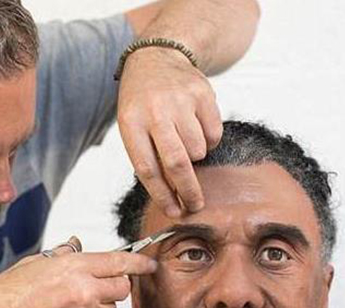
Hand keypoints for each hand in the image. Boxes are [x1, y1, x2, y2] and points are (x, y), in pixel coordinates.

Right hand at [0, 237, 156, 307]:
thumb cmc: (8, 295)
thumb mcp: (35, 263)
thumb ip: (63, 255)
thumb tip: (78, 246)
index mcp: (74, 268)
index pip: (119, 261)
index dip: (139, 262)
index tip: (150, 264)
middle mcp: (85, 293)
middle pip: (122, 288)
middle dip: (113, 286)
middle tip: (92, 289)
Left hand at [117, 47, 222, 216]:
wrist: (156, 57)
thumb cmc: (142, 104)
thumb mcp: (132, 127)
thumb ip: (148, 157)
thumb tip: (172, 198)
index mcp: (131, 123)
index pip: (147, 168)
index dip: (163, 195)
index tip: (175, 212)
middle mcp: (155, 111)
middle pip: (176, 162)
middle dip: (189, 191)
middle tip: (196, 206)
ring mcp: (180, 100)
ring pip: (198, 150)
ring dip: (196, 158)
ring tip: (185, 143)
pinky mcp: (203, 93)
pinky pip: (214, 134)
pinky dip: (209, 140)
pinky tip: (195, 126)